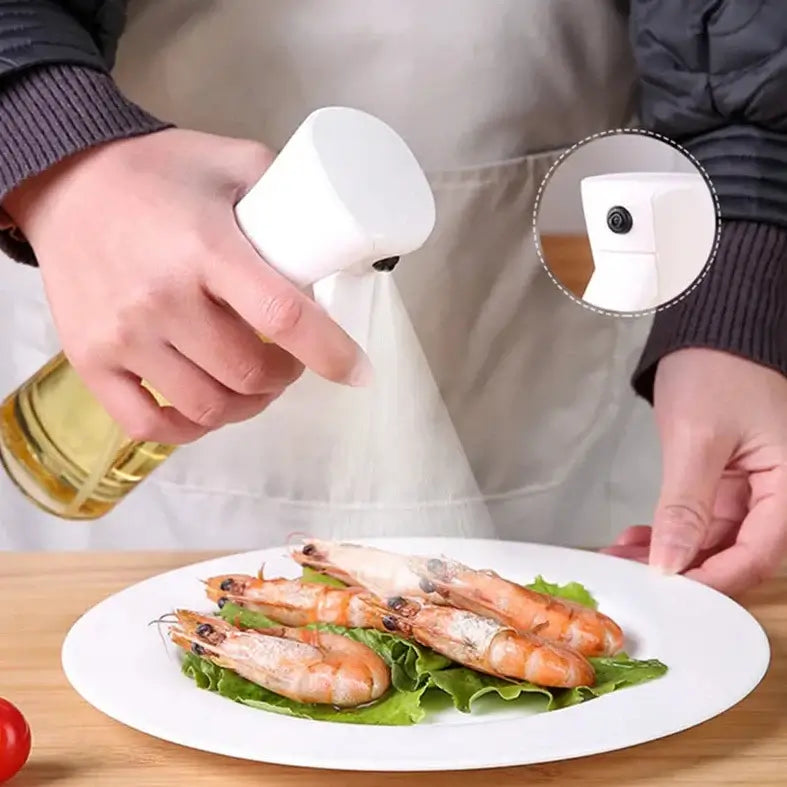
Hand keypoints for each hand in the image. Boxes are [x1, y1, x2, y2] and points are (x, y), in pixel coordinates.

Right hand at [3, 129, 370, 443]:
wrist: (62, 183)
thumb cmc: (154, 174)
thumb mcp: (229, 161)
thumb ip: (284, 194)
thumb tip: (331, 240)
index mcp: (205, 247)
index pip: (283, 317)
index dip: (332, 353)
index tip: (360, 372)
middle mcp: (161, 298)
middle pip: (249, 373)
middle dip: (287, 377)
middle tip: (291, 361)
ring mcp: (122, 337)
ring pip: (208, 406)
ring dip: (248, 405)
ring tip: (255, 384)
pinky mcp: (88, 361)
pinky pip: (147, 424)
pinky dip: (190, 429)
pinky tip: (209, 409)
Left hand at [604, 348, 786, 596]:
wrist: (711, 329)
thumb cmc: (716, 372)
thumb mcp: (698, 440)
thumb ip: (686, 507)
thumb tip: (670, 565)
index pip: (756, 554)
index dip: (712, 580)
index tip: (667, 592)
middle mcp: (780, 496)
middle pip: (735, 552)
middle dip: (683, 568)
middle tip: (632, 574)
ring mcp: (753, 489)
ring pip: (713, 539)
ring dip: (668, 550)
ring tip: (622, 556)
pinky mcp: (728, 481)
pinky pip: (701, 518)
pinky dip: (669, 529)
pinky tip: (636, 537)